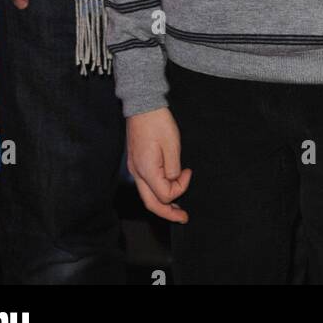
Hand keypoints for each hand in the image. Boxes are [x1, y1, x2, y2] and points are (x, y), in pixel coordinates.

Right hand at [126, 108, 191, 222]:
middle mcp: (137, 172)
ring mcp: (134, 168)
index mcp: (146, 170)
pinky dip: (157, 191)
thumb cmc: (157, 122)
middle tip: (182, 217)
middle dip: (168, 213)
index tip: (188, 172)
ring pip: (147, 196)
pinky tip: (167, 188)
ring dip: (162, 203)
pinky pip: (146, 184)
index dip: (180, 188)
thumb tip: (173, 182)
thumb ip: (173, 170)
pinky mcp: (136, 163)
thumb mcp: (172, 145)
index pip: (164, 195)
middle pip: (151, 204)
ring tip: (177, 207)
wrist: (143, 105)